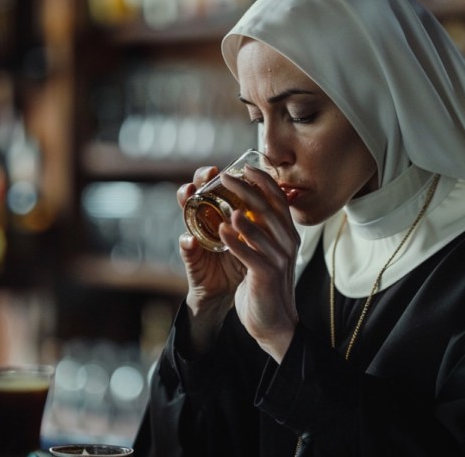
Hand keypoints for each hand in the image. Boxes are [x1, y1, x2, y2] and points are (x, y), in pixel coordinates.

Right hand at [177, 166, 244, 353]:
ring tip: (188, 194)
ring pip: (186, 215)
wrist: (236, 298)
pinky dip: (187, 244)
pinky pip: (187, 250)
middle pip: (198, 194)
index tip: (226, 166)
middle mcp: (208, 223)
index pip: (217, 189)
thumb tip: (278, 191)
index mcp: (223, 216)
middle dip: (199, 181)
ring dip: (186, 203)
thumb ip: (259, 218)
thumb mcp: (254, 238)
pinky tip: (189, 240)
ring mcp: (198, 239)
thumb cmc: (245, 263)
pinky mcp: (193, 260)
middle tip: (208, 174)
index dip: (221, 175)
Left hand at [218, 164, 300, 362]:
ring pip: (261, 228)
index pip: (278, 198)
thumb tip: (247, 207)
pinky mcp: (267, 275)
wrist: (273, 324)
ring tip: (224, 201)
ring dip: (242, 212)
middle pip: (268, 207)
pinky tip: (222, 231)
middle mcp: (287, 242)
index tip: (246, 167)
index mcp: (287, 233)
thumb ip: (261, 231)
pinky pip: (250, 254)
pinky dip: (236, 241)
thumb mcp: (267, 253)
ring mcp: (279, 258)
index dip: (264, 180)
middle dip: (246, 189)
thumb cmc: (265, 285)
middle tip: (226, 176)